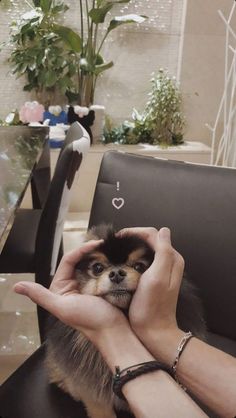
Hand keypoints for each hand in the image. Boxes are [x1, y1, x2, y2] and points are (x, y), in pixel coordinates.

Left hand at [14, 240, 127, 345]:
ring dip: (100, 256)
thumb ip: (40, 296)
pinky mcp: (102, 286)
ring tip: (110, 250)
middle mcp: (74, 284)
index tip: (95, 244)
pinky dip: (108, 263)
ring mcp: (89, 284)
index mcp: (61, 288)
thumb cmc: (90, 321)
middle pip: (81, 260)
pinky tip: (115, 259)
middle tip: (104, 245)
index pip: (69, 261)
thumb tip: (17, 286)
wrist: (114, 331)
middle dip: (91, 251)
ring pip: (93, 263)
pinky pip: (103, 270)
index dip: (80, 250)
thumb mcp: (62, 308)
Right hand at [117, 227, 184, 361]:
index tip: (118, 237)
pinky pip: (144, 259)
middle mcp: (169, 261)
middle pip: (150, 239)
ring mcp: (162, 270)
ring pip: (146, 248)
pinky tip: (122, 262)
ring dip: (132, 246)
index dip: (134, 232)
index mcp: (171, 258)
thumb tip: (164, 230)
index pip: (153, 234)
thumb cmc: (152, 306)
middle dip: (132, 237)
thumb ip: (163, 252)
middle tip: (115, 243)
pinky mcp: (154, 277)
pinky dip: (133, 256)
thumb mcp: (157, 277)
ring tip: (116, 250)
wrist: (152, 331)